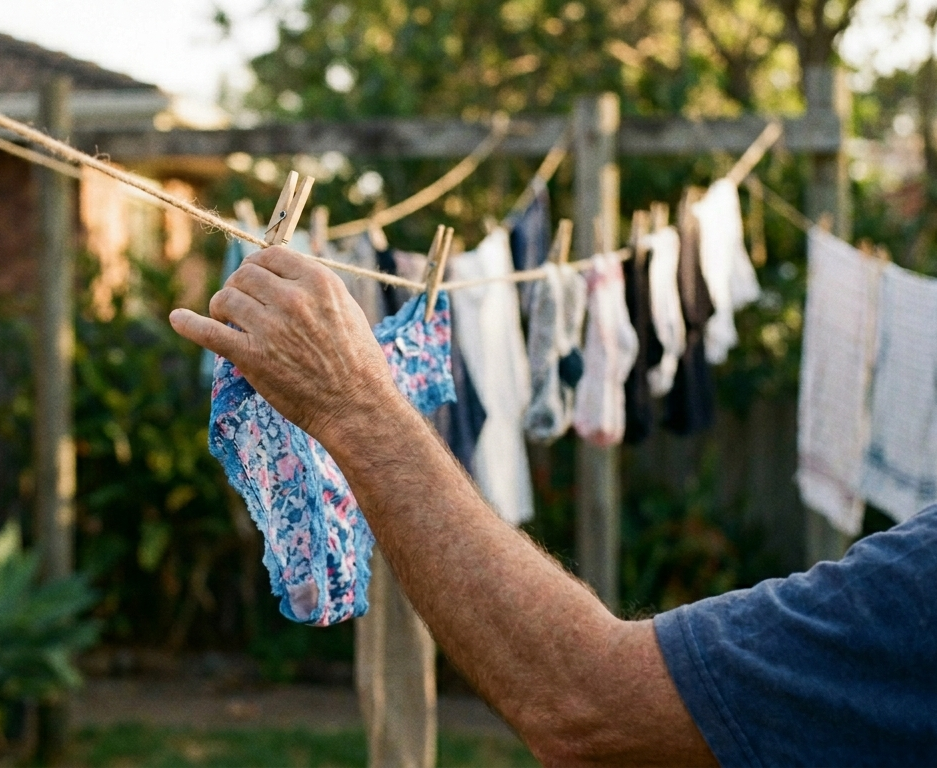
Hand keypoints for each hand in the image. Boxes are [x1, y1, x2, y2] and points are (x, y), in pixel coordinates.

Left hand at [169, 246, 398, 446]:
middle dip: (237, 285)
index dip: (257, 265)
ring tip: (225, 319)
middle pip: (245, 274)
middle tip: (238, 303)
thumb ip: (315, 290)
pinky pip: (208, 332)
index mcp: (319, 282)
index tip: (252, 278)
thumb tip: (285, 275)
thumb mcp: (347, 311)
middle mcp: (293, 298)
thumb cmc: (359, 363)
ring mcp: (270, 327)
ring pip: (225, 298)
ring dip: (220, 307)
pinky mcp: (252, 356)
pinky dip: (188, 324)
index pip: (271, 255)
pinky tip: (177, 319)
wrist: (358, 407)